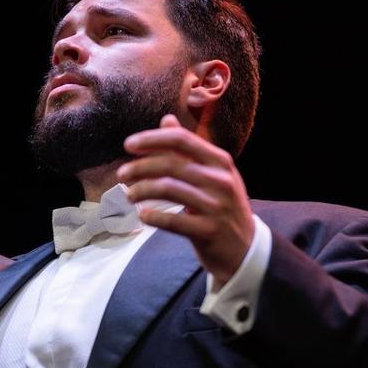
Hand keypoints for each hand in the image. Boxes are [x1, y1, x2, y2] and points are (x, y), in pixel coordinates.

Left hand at [116, 114, 254, 285]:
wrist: (246, 248)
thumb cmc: (223, 205)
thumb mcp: (213, 173)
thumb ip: (188, 148)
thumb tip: (167, 120)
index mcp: (220, 161)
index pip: (182, 139)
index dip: (152, 139)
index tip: (128, 144)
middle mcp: (220, 180)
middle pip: (171, 164)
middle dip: (140, 167)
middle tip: (121, 174)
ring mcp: (216, 206)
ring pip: (169, 189)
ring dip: (142, 190)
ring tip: (129, 195)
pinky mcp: (209, 231)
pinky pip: (174, 221)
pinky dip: (153, 217)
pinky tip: (143, 216)